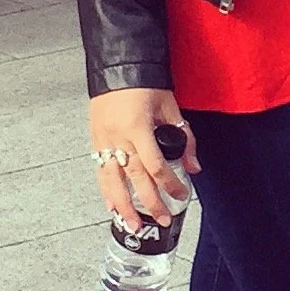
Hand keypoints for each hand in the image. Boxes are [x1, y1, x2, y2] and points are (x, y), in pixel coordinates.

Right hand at [87, 87, 198, 228]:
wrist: (118, 65)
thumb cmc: (145, 82)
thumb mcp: (170, 107)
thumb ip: (185, 138)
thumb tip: (194, 166)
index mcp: (138, 127)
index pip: (156, 166)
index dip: (171, 184)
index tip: (182, 194)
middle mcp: (118, 137)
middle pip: (135, 179)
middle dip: (150, 203)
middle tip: (163, 220)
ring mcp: (103, 139)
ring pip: (112, 181)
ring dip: (123, 206)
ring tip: (133, 225)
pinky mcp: (95, 139)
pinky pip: (100, 171)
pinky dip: (106, 190)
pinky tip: (112, 206)